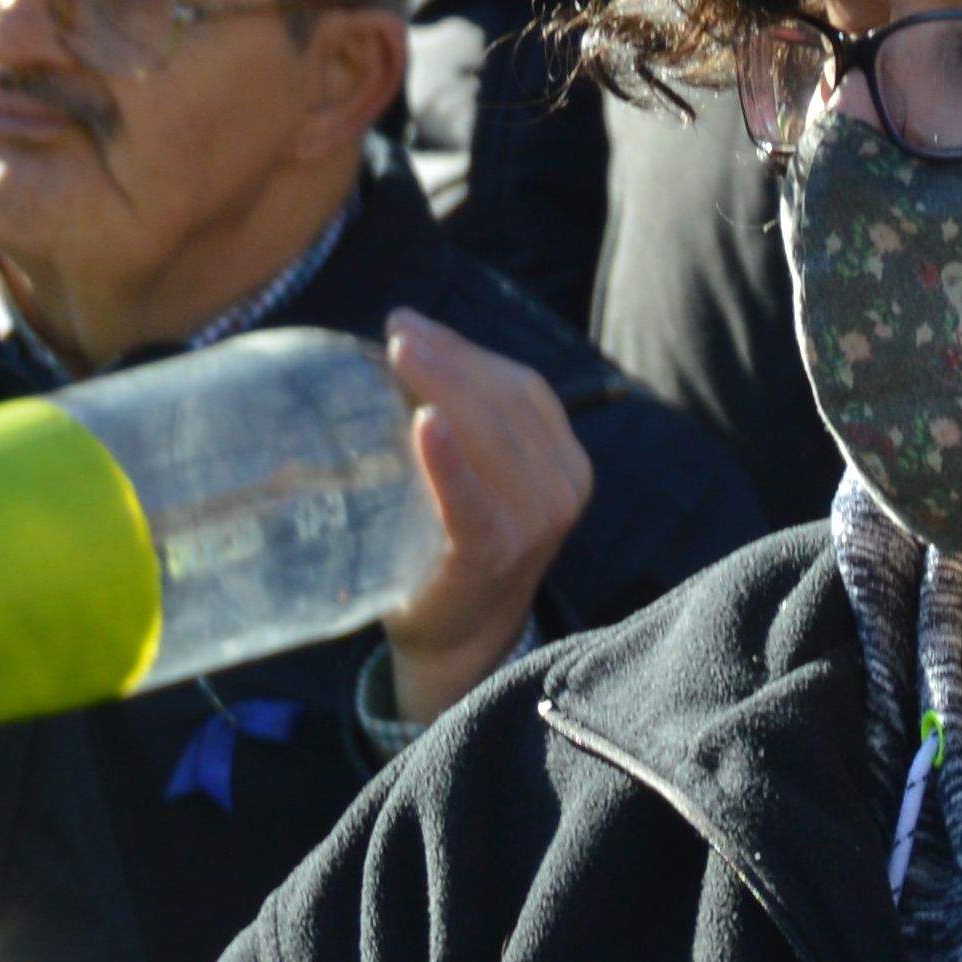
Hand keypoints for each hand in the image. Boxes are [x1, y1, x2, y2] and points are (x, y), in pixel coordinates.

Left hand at [378, 311, 591, 723]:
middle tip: (393, 335)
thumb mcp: (481, 472)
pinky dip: (447, 463)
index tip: (406, 325)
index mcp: (567, 465)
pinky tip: (425, 426)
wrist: (456, 636)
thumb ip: (465, 416)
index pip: (518, 387)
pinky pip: (471, 500)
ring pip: (488, 434)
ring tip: (395, 354)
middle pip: (502, 403)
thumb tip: (401, 329)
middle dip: (445, 359)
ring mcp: (532, 525)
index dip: (462, 349)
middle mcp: (562, 491)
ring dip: (439, 386)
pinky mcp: (491, 553)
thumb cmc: (451, 538)